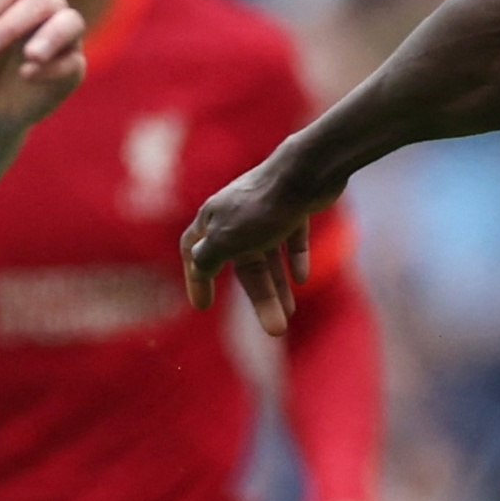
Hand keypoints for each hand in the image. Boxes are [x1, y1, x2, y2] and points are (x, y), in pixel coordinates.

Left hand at [0, 0, 86, 135]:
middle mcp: (48, 7)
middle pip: (40, 2)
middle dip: (9, 26)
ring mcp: (65, 36)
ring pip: (70, 21)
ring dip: (50, 37)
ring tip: (30, 55)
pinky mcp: (73, 67)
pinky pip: (73, 61)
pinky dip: (53, 67)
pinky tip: (27, 75)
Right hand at [181, 157, 322, 334]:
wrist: (306, 171)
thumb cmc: (262, 207)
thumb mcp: (225, 239)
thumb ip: (206, 258)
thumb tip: (197, 268)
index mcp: (213, 218)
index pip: (193, 251)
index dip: (196, 279)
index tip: (203, 305)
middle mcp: (236, 213)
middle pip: (243, 263)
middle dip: (260, 297)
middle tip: (275, 329)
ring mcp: (266, 209)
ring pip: (268, 254)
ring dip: (278, 285)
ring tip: (291, 313)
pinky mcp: (294, 205)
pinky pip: (291, 238)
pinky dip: (295, 259)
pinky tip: (302, 279)